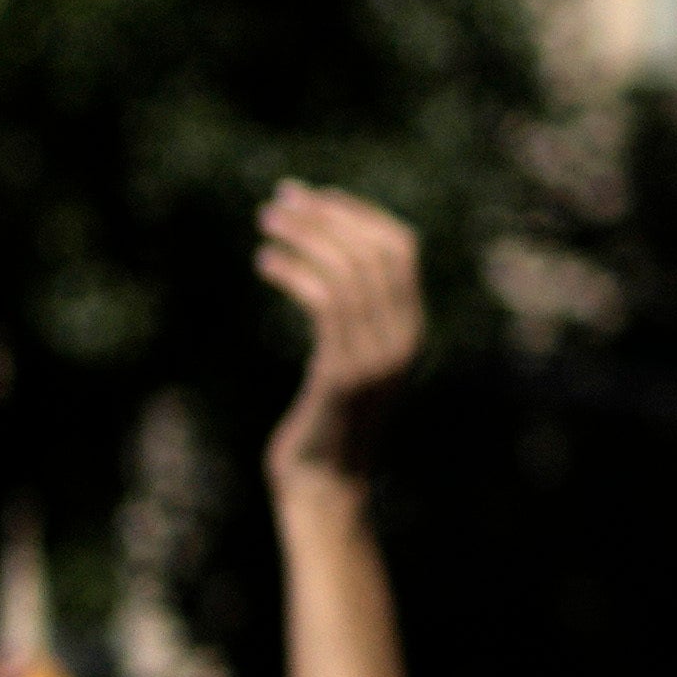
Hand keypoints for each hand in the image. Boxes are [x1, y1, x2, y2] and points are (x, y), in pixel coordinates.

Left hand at [258, 183, 428, 490]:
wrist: (323, 479)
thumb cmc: (325, 415)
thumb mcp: (347, 356)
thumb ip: (352, 314)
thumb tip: (327, 250)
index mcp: (412, 328)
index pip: (402, 248)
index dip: (360, 214)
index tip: (317, 197)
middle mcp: (404, 338)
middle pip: (376, 252)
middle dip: (328, 216)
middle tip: (282, 198)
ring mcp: (377, 358)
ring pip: (349, 272)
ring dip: (304, 237)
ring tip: (266, 222)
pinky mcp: (343, 374)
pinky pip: (324, 305)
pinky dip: (293, 273)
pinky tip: (264, 262)